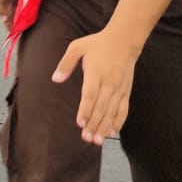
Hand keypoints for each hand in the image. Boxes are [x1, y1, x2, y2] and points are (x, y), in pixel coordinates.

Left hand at [52, 27, 142, 145]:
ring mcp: (119, 88)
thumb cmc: (97, 44)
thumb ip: (66, 63)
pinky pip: (124, 109)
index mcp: (96, 72)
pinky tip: (112, 132)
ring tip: (97, 140)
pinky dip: (119, 121)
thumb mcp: (77, 47)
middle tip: (87, 138)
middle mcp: (109, 82)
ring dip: (105, 126)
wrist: (124, 41)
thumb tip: (55, 79)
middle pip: (101, 107)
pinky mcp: (126, 91)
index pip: (91, 94)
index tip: (80, 123)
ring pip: (112, 111)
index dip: (86, 109)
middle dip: (94, 124)